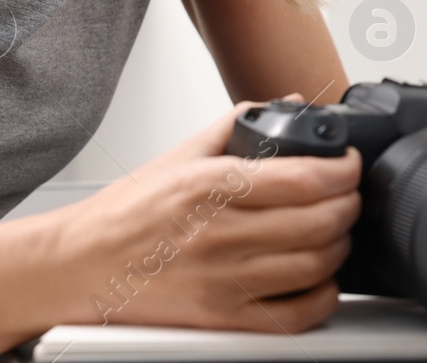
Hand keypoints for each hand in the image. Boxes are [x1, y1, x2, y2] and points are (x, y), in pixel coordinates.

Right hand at [47, 94, 361, 331]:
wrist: (76, 268)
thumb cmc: (125, 215)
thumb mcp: (180, 155)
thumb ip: (237, 124)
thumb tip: (287, 106)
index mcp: (212, 187)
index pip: (305, 179)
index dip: (343, 170)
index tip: (349, 164)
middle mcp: (220, 235)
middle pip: (320, 222)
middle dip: (348, 204)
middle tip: (347, 195)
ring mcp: (223, 282)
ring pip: (315, 265)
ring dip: (339, 245)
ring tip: (335, 231)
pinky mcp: (221, 320)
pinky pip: (294, 315)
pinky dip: (321, 296)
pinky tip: (319, 278)